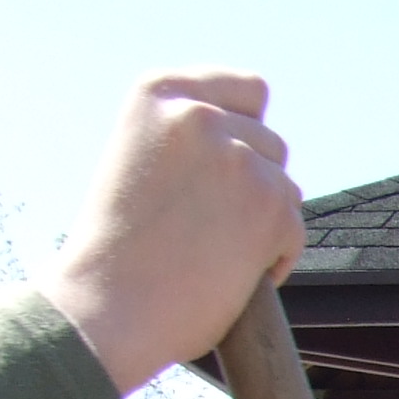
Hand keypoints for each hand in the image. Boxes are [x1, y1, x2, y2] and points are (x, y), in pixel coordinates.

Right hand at [36, 72, 307, 394]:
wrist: (102, 309)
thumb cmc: (115, 250)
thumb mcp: (138, 160)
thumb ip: (188, 140)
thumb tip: (250, 136)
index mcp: (159, 93)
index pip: (248, 90)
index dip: (247, 131)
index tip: (224, 166)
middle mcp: (200, 113)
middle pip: (270, 142)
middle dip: (252, 184)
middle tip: (203, 227)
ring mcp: (238, 156)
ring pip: (286, 187)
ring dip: (263, 221)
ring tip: (208, 252)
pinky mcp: (270, 203)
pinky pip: (295, 230)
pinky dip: (275, 258)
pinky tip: (228, 275)